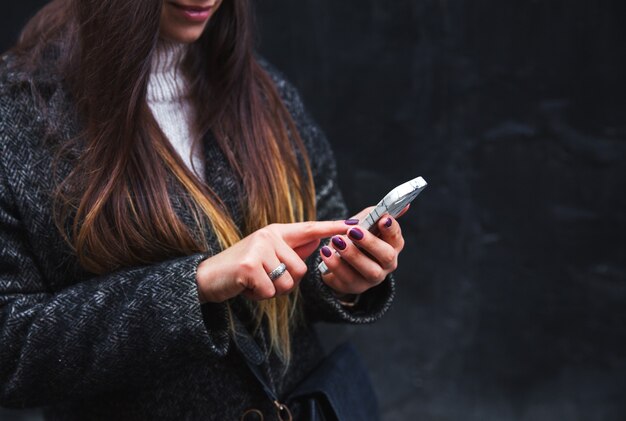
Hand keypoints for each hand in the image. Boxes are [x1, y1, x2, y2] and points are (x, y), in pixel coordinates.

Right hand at [196, 221, 348, 302]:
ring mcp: (259, 249)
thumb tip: (318, 240)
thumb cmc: (241, 270)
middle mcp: (269, 236)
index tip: (353, 225)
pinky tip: (246, 287)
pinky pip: (271, 291)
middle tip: (264, 279)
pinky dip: (259, 296)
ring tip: (254, 282)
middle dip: (285, 283)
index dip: (332, 228)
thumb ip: (291, 249)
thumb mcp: (267, 256)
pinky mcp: (250, 266)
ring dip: (272, 290)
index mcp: (276, 232)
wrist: (207, 278)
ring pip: (288, 282)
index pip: (310, 229)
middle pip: (301, 269)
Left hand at [319, 205, 408, 294]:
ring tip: (336, 241)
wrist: (339, 261)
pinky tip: (326, 253)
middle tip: (352, 231)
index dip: (391, 229)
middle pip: (387, 256)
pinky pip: (347, 278)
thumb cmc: (355, 238)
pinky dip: (335, 265)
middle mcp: (387, 265)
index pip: (397, 238)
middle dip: (370, 242)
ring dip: (353, 255)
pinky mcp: (354, 287)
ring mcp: (372, 278)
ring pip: (369, 270)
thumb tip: (405, 205)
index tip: (382, 219)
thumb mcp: (364, 223)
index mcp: (392, 246)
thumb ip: (377, 213)